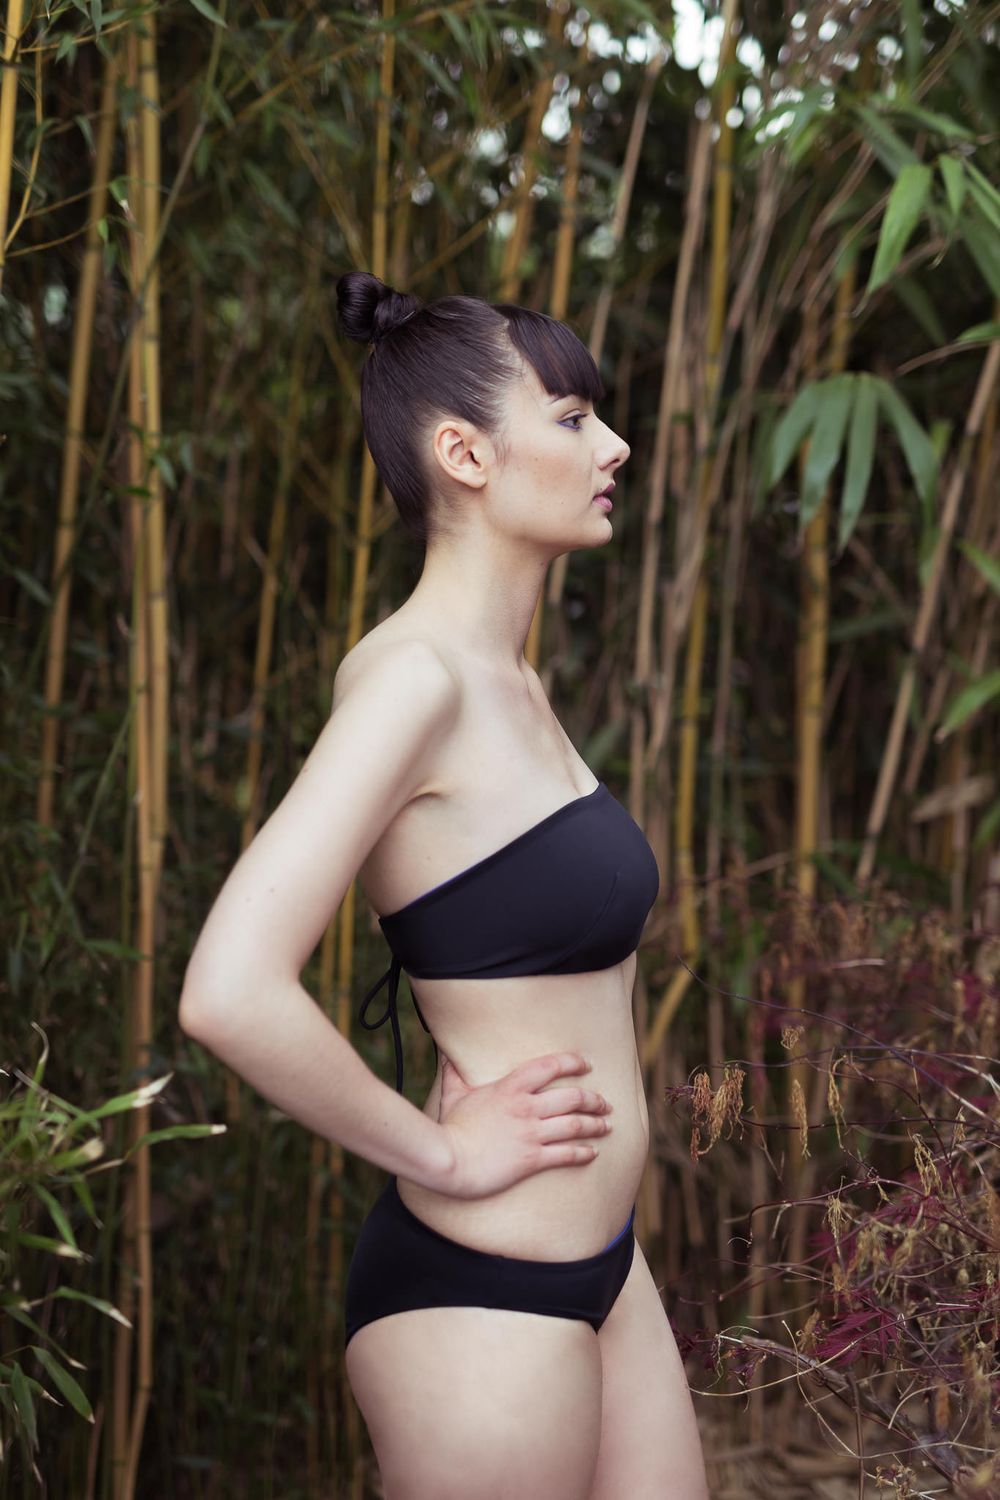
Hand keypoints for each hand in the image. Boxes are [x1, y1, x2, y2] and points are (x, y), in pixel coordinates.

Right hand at [430, 1050, 612, 1199]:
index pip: (550, 1066)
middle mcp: (526, 1107)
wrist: (448, 1160)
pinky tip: (592, 1153)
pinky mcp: (532, 1159)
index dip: (572, 1062)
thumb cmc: (450, 1127)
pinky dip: (584, 1153)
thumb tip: (446, 1054)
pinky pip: (566, 1154)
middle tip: (604, 1103)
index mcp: (510, 1087)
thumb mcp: (453, 1094)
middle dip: (594, 1099)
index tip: (586, 1064)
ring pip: (575, 1125)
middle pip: (572, 1097)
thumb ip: (454, 1073)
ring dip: (596, 1125)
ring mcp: (531, 1134)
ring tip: (607, 1125)